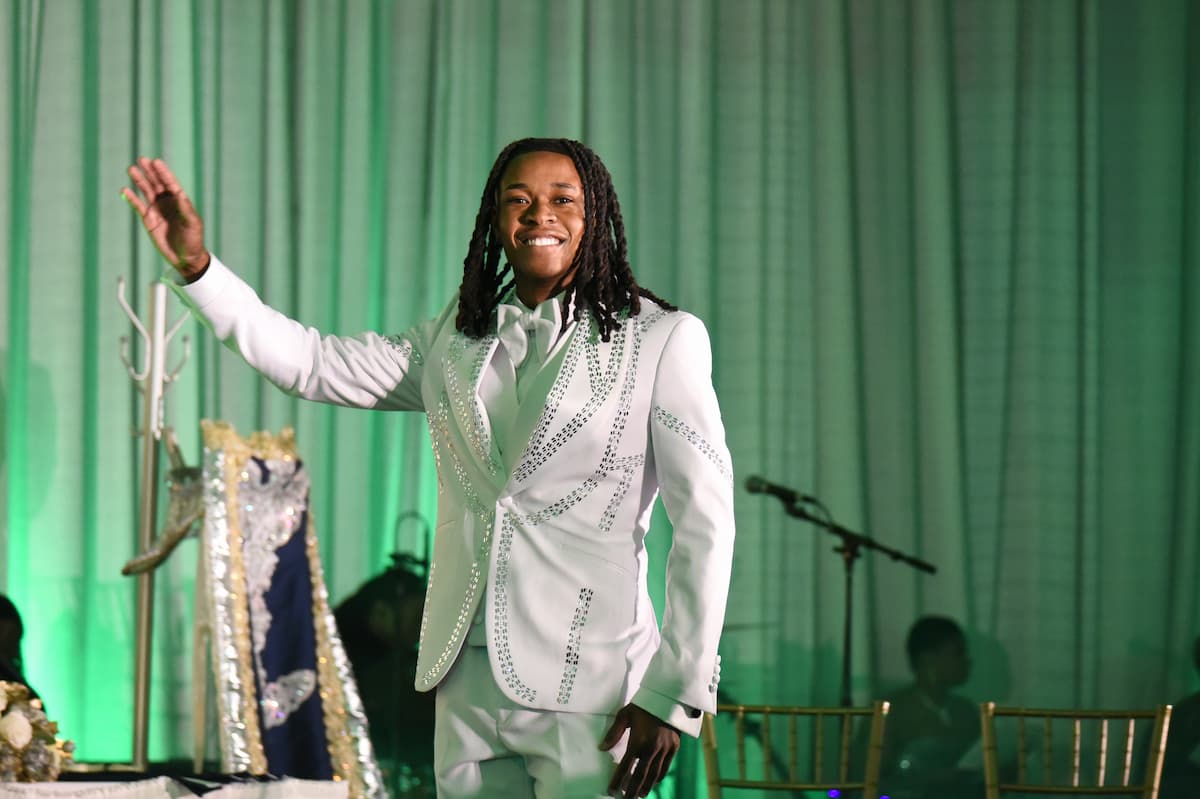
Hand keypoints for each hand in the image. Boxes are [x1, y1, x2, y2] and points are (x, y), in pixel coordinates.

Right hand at [121, 157, 209, 279]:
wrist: (185, 258)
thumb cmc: (193, 240)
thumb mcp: (193, 224)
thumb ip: (186, 210)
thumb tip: (180, 195)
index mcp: (180, 201)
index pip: (170, 183)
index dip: (163, 172)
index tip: (156, 161)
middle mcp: (168, 203)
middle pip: (157, 183)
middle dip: (150, 171)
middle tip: (142, 159)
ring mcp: (157, 210)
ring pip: (146, 191)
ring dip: (139, 180)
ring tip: (131, 169)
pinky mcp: (148, 220)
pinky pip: (138, 206)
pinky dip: (132, 198)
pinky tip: (124, 190)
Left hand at [599, 703, 679, 797]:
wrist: (669, 696)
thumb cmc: (644, 704)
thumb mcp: (625, 714)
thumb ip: (614, 733)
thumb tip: (602, 748)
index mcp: (638, 741)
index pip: (625, 766)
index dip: (618, 780)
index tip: (612, 790)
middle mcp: (652, 748)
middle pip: (640, 775)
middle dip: (632, 790)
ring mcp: (665, 749)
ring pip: (654, 774)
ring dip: (646, 786)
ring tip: (639, 795)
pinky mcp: (674, 747)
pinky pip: (666, 767)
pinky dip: (659, 777)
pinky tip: (653, 781)